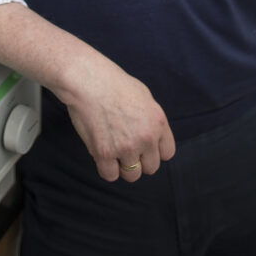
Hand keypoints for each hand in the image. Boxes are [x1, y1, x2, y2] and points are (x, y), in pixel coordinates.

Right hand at [61, 58, 175, 182]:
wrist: (88, 80)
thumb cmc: (113, 83)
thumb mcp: (144, 95)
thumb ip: (151, 119)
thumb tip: (152, 136)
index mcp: (158, 122)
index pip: (167, 153)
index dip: (154, 151)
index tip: (144, 147)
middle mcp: (146, 137)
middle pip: (150, 167)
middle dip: (139, 160)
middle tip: (125, 147)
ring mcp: (126, 147)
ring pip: (132, 175)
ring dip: (123, 166)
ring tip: (113, 150)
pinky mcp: (105, 153)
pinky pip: (110, 175)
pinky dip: (106, 168)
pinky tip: (102, 153)